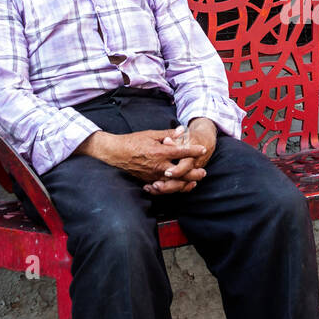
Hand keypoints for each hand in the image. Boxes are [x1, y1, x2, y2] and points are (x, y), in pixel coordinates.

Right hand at [75, 128, 206, 191]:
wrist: (115, 153)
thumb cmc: (132, 141)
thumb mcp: (150, 134)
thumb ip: (167, 134)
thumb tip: (181, 130)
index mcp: (159, 152)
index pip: (181, 152)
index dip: (193, 150)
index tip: (203, 149)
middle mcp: (157, 166)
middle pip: (180, 172)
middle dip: (194, 173)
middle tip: (203, 171)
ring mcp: (153, 175)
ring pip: (173, 183)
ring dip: (186, 183)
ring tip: (195, 182)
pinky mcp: (148, 181)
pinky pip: (163, 187)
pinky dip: (173, 187)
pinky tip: (180, 187)